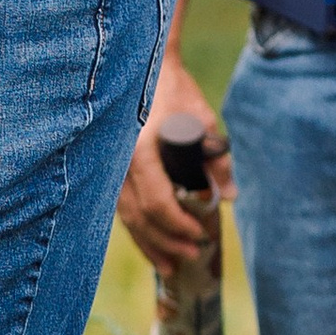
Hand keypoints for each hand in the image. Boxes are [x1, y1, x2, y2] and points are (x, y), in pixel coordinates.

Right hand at [116, 56, 232, 274]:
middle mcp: (116, 164)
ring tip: (170, 266)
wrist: (142, 68)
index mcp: (139, 151)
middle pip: (138, 218)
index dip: (179, 225)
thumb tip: (228, 196)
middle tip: (192, 256)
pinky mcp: (107, 171)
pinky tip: (151, 244)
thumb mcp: (203, 121)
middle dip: (166, 242)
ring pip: (125, 217)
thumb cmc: (174, 92)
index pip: (157, 203)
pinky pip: (120, 208)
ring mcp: (107, 168)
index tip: (201, 234)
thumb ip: (215, 160)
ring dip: (149, 244)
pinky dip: (138, 229)